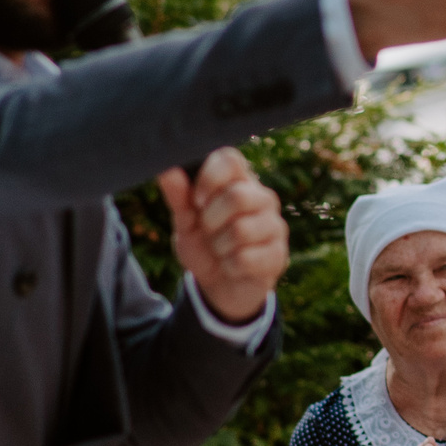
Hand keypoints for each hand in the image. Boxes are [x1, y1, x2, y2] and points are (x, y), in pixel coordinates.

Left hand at [162, 148, 288, 324]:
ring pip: (241, 230)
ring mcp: (275, 226)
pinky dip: (229, 267)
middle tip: (208, 231)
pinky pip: (246, 259)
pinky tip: (232, 266)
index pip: (230, 159)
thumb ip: (178, 196)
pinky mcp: (278, 255)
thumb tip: (166, 170)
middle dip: (210, 220)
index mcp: (239, 181)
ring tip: (221, 250)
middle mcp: (262, 198)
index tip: (196, 200)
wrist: (219, 286)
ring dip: (219, 247)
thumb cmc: (204, 246)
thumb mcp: (184, 222)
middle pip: (237, 196)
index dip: (210, 178)